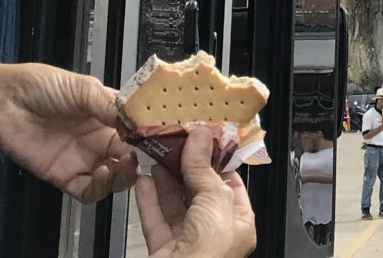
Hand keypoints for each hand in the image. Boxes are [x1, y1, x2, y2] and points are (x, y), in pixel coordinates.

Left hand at [0, 63, 138, 203]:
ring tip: (121, 164)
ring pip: (115, 177)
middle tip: (141, 155)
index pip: (135, 128)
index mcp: (106, 114)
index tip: (158, 136)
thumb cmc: (42, 87)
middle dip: (139, 158)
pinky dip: (101, 188)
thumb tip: (137, 119)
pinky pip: (90, 191)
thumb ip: (110, 104)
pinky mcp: (66, 177)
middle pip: (130, 156)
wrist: (4, 104)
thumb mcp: (82, 87)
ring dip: (124, 175)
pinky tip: (102, 173)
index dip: (147, 134)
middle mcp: (98, 138)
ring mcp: (83, 159)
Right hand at [137, 125, 257, 257]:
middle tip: (175, 141)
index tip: (202, 137)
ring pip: (175, 205)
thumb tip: (200, 136)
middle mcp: (215, 233)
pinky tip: (143, 180)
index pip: (230, 183)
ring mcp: (188, 244)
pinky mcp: (163, 252)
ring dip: (165, 180)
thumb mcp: (215, 200)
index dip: (216, 159)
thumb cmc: (209, 254)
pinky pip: (156, 221)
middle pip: (199, 192)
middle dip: (186, 167)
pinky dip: (149, 200)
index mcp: (239, 223)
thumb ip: (203, 168)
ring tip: (157, 154)